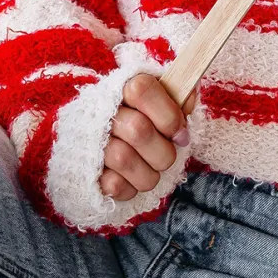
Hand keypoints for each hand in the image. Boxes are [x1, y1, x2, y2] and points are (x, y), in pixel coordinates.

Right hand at [98, 74, 193, 200]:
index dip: (169, 116)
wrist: (100, 141)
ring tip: (151, 171)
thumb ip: (178, 98)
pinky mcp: (87, 172)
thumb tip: (190, 95)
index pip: (143, 90)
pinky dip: (131, 188)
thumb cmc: (140, 121)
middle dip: (163, 152)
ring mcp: (91, 142)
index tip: (180, 134)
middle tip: (166, 157)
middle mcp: (102, 111)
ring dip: (148, 174)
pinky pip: (113, 184)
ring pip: (124, 159)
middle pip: (138, 130)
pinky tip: (132, 180)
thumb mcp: (160, 103)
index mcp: (123, 89)